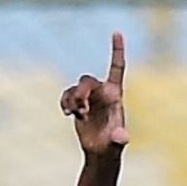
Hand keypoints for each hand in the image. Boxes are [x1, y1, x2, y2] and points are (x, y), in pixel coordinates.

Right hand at [59, 32, 128, 154]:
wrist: (101, 152)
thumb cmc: (112, 147)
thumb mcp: (116, 144)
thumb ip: (119, 139)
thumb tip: (122, 137)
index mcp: (115, 95)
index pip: (117, 68)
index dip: (117, 50)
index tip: (117, 32)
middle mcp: (103, 93)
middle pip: (87, 80)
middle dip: (80, 93)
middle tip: (81, 111)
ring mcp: (90, 97)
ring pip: (75, 87)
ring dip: (71, 100)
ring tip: (76, 115)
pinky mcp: (79, 103)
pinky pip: (66, 94)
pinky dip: (64, 102)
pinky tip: (68, 114)